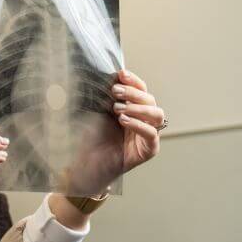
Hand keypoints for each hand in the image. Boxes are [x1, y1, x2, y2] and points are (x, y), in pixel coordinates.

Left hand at [57, 69, 162, 197]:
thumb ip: (104, 97)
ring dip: (138, 108)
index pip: (141, 90)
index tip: (121, 73)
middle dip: (133, 93)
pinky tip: (124, 120)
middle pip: (150, 100)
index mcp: (133, 109)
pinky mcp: (148, 150)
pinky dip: (139, 125)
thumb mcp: (96, 114)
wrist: (85, 167)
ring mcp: (148, 135)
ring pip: (156, 114)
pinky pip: (151, 134)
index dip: (133, 81)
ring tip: (118, 108)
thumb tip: (104, 77)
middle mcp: (143, 120)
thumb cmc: (90, 141)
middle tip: (115, 92)